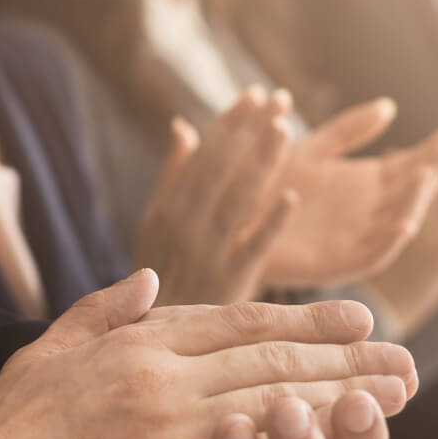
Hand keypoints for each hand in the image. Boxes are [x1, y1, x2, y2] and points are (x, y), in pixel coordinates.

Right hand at [0, 271, 417, 438]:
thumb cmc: (5, 430)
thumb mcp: (48, 348)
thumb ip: (105, 311)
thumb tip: (152, 281)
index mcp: (138, 341)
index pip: (240, 322)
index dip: (305, 319)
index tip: (358, 318)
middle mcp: (160, 375)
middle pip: (271, 358)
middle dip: (346, 358)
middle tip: (402, 358)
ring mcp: (165, 427)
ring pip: (273, 401)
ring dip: (343, 397)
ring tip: (396, 394)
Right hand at [134, 89, 297, 306]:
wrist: (146, 344)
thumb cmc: (156, 280)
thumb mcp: (153, 226)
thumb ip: (172, 176)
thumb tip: (183, 126)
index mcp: (165, 210)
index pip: (201, 157)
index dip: (230, 124)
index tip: (256, 93)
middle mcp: (181, 228)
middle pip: (219, 171)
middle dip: (250, 132)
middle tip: (280, 99)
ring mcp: (203, 256)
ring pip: (235, 202)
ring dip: (261, 164)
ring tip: (286, 129)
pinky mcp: (225, 287)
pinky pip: (249, 251)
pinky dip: (269, 225)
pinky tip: (292, 199)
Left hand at [260, 98, 437, 288]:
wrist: (234, 220)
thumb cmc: (271, 184)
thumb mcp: (313, 150)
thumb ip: (348, 131)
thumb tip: (389, 106)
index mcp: (367, 184)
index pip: (411, 166)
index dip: (434, 152)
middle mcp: (368, 213)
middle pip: (412, 192)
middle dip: (434, 172)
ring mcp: (355, 239)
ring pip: (397, 222)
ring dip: (415, 202)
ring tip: (427, 176)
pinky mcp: (335, 264)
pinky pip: (370, 256)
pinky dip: (389, 242)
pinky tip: (404, 224)